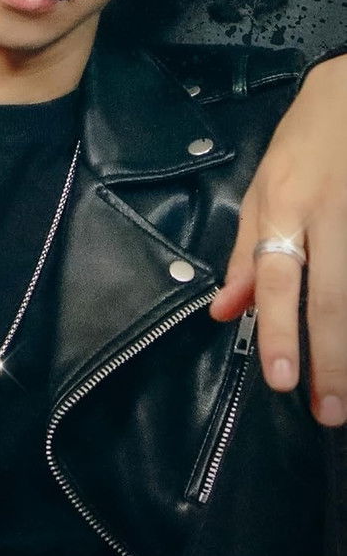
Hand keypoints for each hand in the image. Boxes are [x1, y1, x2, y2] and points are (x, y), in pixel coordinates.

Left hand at [210, 53, 346, 426]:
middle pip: (332, 296)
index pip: (278, 279)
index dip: (280, 331)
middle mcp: (328, 214)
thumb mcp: (260, 191)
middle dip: (331, 360)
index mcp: (284, 208)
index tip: (281, 381)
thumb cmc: (302, 143)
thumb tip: (223, 314)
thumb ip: (244, 255)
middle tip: (330, 412)